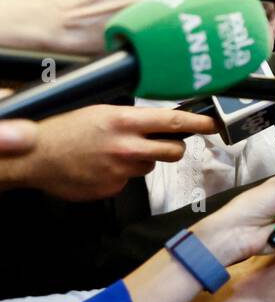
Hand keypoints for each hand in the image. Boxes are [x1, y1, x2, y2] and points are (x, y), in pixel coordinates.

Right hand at [0, 104, 215, 200]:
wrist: (34, 157)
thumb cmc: (63, 131)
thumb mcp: (100, 113)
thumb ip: (132, 119)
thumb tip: (158, 122)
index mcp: (124, 121)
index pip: (174, 122)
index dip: (199, 124)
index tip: (213, 125)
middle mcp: (127, 146)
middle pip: (174, 151)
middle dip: (173, 148)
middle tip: (162, 144)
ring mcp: (121, 170)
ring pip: (151, 166)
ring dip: (142, 161)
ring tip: (115, 153)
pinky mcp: (114, 189)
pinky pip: (130, 181)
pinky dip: (121, 175)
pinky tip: (102, 167)